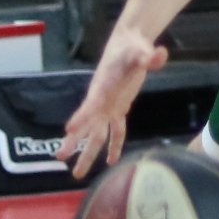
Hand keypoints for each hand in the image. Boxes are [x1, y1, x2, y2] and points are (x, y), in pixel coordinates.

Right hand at [58, 34, 167, 177]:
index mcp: (103, 86)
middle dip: (73, 141)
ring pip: (96, 134)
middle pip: (86, 124)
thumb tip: (159, 55)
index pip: (90, 104)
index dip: (80, 117)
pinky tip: (112, 162)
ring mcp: (109, 106)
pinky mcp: (118, 108)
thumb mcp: (140, 51)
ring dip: (88, 153)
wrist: (129, 44)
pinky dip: (114, 145)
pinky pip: (115, 130)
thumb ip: (148, 57)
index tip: (68, 130)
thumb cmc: (131, 47)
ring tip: (77, 175)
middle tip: (59, 156)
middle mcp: (101, 100)